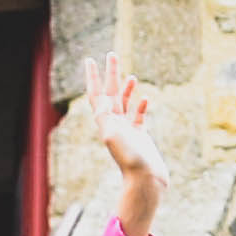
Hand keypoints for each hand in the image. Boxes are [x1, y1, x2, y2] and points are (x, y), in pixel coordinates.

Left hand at [87, 72, 170, 235]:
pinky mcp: (140, 137)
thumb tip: (101, 100)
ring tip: (130, 76)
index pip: (96, 94)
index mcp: (105, 122)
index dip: (93, 77)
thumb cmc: (131, 160)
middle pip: (110, 94)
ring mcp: (127, 130)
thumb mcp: (114, 136)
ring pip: (124, 104)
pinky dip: (140, 106)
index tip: (90, 60)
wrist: (145, 180)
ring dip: (125, 89)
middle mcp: (113, 125)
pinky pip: (138, 117)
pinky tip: (145, 98)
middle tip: (112, 55)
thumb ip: (106, 117)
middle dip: (111, 74)